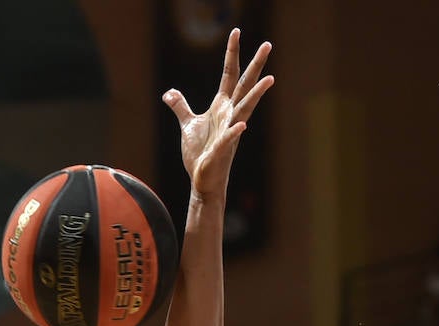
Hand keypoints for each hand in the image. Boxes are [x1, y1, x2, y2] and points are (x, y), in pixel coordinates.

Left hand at [163, 29, 273, 200]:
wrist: (203, 180)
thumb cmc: (199, 153)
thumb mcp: (188, 124)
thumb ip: (180, 106)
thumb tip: (169, 93)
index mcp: (221, 107)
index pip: (229, 74)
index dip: (232, 53)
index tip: (236, 32)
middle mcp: (229, 115)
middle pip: (244, 85)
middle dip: (255, 65)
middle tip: (268, 44)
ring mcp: (228, 132)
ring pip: (245, 109)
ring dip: (256, 95)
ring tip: (270, 79)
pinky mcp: (221, 150)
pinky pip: (230, 138)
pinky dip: (234, 132)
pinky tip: (242, 126)